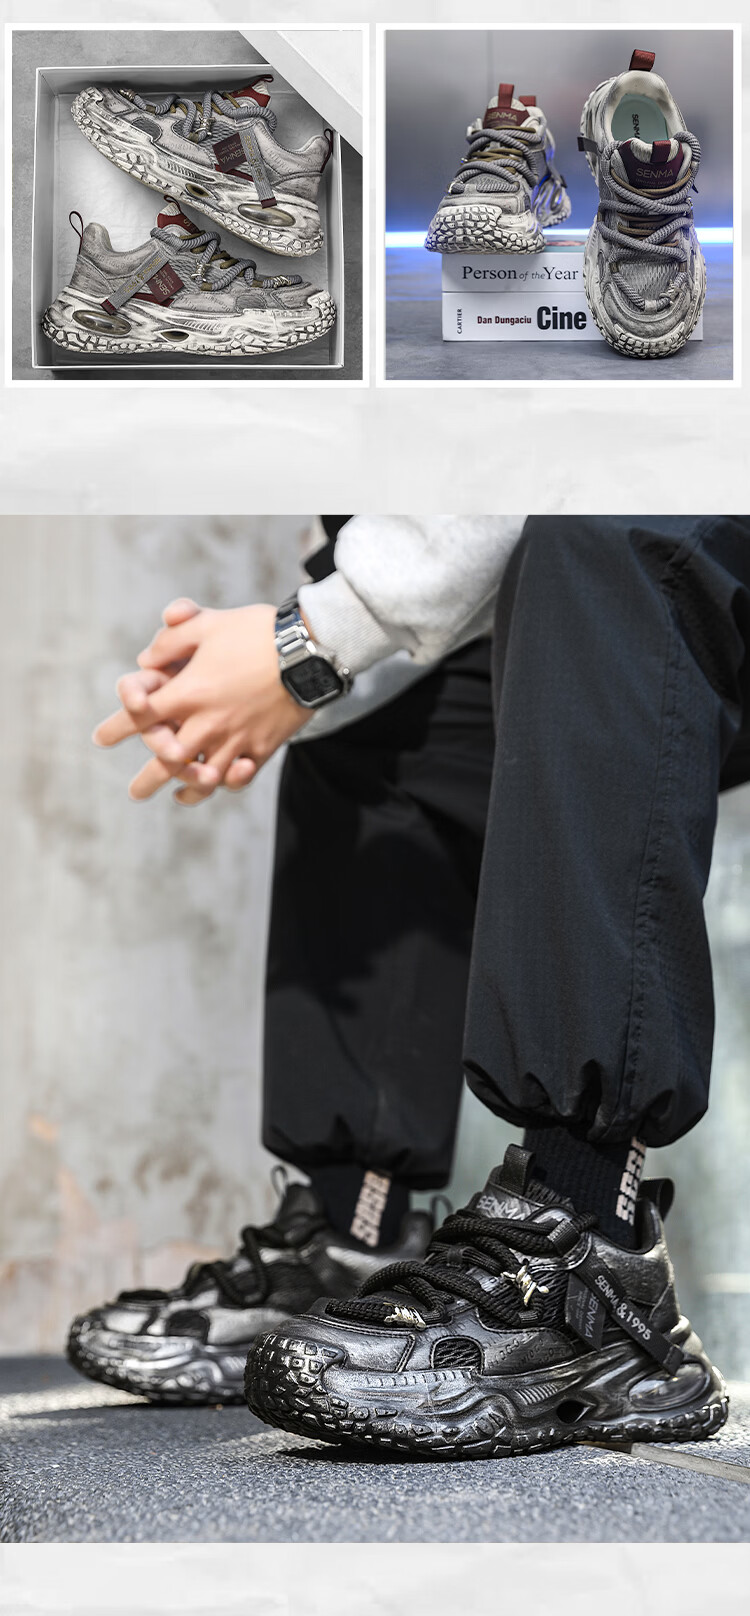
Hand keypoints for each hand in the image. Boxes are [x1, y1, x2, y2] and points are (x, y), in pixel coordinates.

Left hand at [94, 600, 310, 803]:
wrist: (310, 650)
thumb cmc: (256, 632)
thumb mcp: (207, 624)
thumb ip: (170, 642)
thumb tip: (146, 662)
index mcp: (188, 693)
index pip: (140, 716)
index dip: (117, 728)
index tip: (101, 739)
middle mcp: (207, 723)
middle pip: (167, 761)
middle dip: (147, 780)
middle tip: (135, 793)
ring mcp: (236, 740)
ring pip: (203, 778)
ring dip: (185, 790)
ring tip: (173, 798)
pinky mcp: (262, 747)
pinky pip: (238, 776)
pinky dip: (224, 785)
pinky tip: (216, 786)